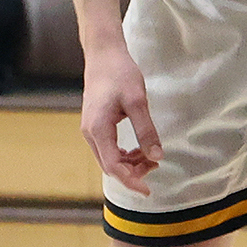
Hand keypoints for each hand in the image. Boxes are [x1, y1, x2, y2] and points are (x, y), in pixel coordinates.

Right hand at [81, 45, 161, 194]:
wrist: (104, 55)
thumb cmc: (120, 74)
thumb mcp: (137, 102)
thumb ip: (146, 130)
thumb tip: (156, 156)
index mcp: (98, 130)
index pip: (113, 166)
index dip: (131, 181)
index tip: (149, 190)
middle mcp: (90, 133)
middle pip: (109, 166)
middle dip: (132, 172)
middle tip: (156, 165)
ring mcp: (91, 130)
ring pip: (108, 158)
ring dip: (129, 163)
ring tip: (150, 157)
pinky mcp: (95, 125)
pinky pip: (108, 148)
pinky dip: (123, 154)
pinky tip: (139, 149)